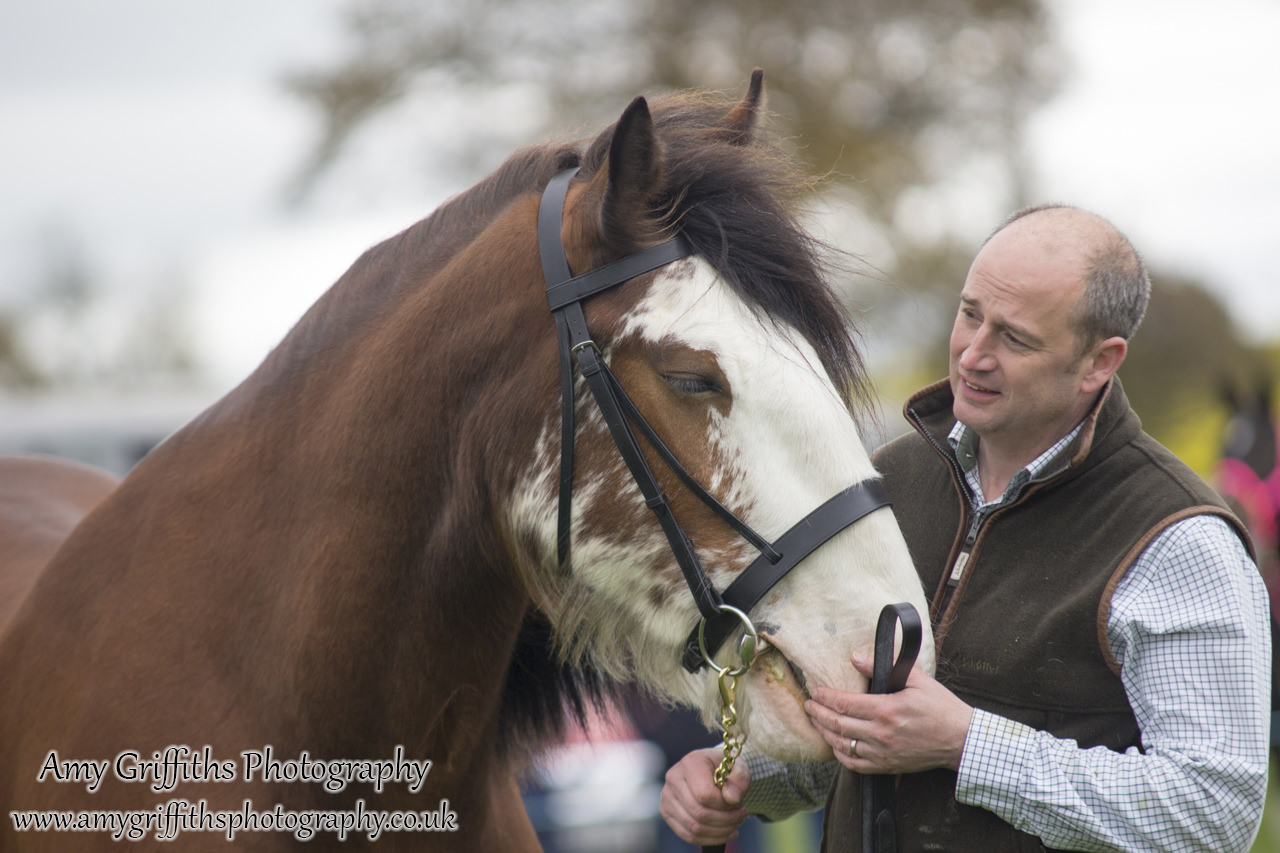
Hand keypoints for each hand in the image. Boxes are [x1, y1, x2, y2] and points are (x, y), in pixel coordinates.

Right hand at [658, 746, 750, 844]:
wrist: (710, 769)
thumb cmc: (725, 769)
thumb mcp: (738, 768)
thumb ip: (739, 779)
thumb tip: (731, 798)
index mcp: (691, 763)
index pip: (705, 795)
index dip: (725, 805)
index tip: (739, 803)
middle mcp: (674, 778)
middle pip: (699, 813)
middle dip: (726, 820)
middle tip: (741, 815)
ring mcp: (666, 796)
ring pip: (694, 827)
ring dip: (720, 831)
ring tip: (735, 824)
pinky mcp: (666, 812)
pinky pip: (688, 835)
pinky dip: (710, 839)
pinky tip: (725, 833)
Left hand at [806, 653, 973, 774]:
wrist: (960, 740)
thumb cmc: (941, 707)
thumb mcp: (918, 680)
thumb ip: (884, 667)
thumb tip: (856, 657)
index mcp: (886, 710)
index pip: (844, 703)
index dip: (825, 697)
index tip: (815, 691)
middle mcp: (881, 734)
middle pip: (838, 724)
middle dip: (818, 713)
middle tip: (808, 705)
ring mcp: (883, 753)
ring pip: (842, 745)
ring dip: (825, 732)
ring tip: (816, 721)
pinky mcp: (887, 767)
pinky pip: (855, 765)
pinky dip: (840, 755)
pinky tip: (835, 745)